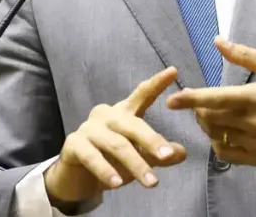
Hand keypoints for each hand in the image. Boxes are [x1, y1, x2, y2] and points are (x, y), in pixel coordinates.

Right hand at [44, 67, 186, 208]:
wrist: (76, 178)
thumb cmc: (111, 161)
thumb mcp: (139, 158)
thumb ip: (158, 154)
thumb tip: (182, 153)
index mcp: (124, 112)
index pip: (142, 94)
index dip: (156, 83)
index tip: (173, 71)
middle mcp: (106, 115)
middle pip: (133, 124)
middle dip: (152, 141)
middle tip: (167, 156)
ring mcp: (88, 128)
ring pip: (117, 144)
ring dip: (135, 164)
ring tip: (151, 182)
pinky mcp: (73, 145)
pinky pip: (92, 157)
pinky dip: (106, 171)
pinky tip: (117, 184)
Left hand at [165, 37, 255, 166]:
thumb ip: (245, 55)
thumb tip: (217, 41)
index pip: (218, 99)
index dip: (192, 99)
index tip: (172, 100)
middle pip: (211, 118)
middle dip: (199, 109)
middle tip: (199, 102)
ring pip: (216, 135)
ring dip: (207, 124)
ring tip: (212, 114)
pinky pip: (225, 153)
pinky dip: (217, 141)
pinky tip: (223, 131)